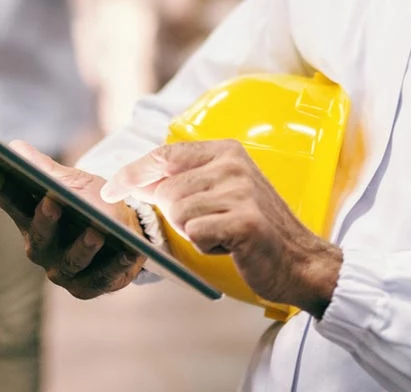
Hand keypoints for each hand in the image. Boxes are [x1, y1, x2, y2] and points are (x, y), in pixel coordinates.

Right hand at [0, 140, 146, 299]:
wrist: (126, 232)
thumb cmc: (92, 204)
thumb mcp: (72, 182)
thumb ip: (45, 169)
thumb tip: (14, 147)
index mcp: (30, 221)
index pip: (10, 202)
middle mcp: (42, 249)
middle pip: (39, 238)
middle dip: (45, 221)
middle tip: (51, 202)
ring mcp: (66, 272)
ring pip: (71, 262)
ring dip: (83, 247)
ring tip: (97, 232)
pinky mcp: (91, 287)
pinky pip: (104, 278)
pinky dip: (116, 265)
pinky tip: (128, 252)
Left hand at [104, 140, 341, 317]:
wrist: (300, 261)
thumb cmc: (254, 229)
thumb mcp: (222, 191)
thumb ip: (183, 180)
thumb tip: (133, 180)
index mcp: (226, 150)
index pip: (164, 154)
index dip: (132, 172)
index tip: (110, 189)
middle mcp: (233, 164)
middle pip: (167, 189)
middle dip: (176, 216)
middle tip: (210, 225)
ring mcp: (241, 191)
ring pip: (178, 213)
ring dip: (194, 233)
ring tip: (223, 234)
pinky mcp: (245, 221)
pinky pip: (195, 234)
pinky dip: (206, 247)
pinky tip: (230, 246)